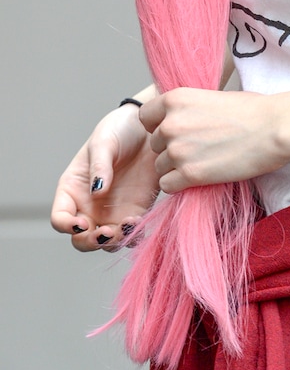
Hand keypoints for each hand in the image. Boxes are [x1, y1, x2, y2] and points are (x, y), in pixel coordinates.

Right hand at [51, 106, 159, 251]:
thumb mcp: (104, 142)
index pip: (60, 218)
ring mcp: (112, 212)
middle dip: (90, 242)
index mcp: (73, 189)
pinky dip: (133, 236)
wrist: (149, 127)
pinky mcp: (136, 212)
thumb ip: (99, 166)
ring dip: (113, 243)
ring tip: (125, 228)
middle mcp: (89, 206)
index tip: (82, 222)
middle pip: (81, 239)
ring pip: (107, 242)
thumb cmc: (119, 130)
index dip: (66, 226)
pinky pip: (131, 234)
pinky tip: (137, 223)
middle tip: (105, 233)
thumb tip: (96, 191)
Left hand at [140, 86, 289, 193]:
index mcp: (175, 99)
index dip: (158, 125)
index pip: (145, 117)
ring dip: (176, 168)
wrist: (272, 128)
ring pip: (160, 166)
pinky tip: (200, 177)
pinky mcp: (189, 174)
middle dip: (171, 148)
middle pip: (154, 144)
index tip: (174, 131)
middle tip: (196, 149)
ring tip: (202, 162)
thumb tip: (179, 119)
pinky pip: (168, 185)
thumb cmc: (251, 110)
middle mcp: (170, 123)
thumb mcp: (211, 97)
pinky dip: (180, 184)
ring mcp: (178, 150)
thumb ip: (189, 109)